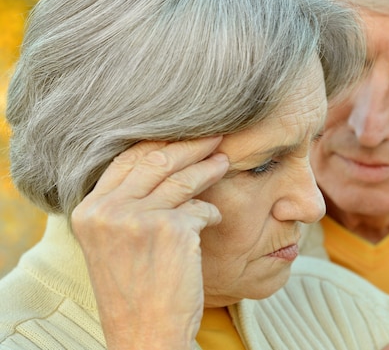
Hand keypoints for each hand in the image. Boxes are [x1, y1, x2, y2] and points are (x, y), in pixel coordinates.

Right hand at [71, 137, 228, 349]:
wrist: (146, 334)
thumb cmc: (135, 291)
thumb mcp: (113, 243)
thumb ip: (125, 205)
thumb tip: (161, 164)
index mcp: (89, 210)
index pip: (126, 160)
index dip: (157, 142)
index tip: (181, 134)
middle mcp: (109, 210)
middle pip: (155, 160)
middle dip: (189, 145)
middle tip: (213, 136)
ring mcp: (139, 218)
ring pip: (182, 179)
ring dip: (208, 167)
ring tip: (223, 161)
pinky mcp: (172, 229)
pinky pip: (200, 207)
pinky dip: (211, 211)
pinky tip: (214, 218)